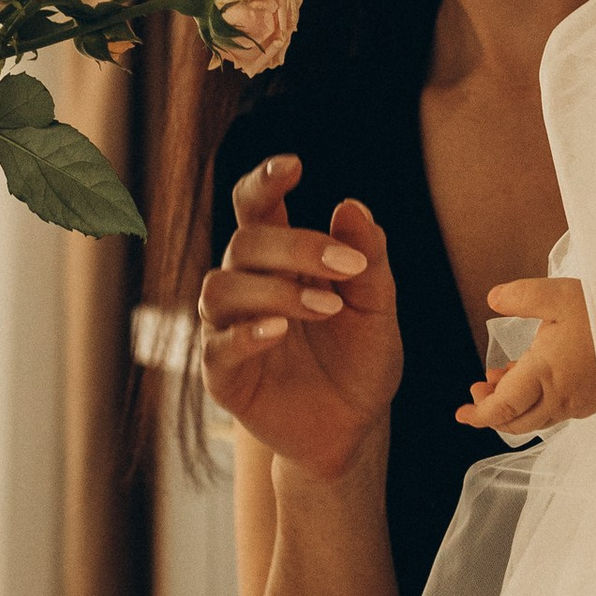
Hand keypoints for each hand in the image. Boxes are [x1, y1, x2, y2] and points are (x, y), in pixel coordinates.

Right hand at [199, 157, 402, 482]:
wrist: (354, 429)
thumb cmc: (361, 360)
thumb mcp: (378, 307)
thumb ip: (368, 258)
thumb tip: (351, 204)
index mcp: (282, 261)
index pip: (257, 208)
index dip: (264, 182)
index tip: (294, 166)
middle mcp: (248, 286)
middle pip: (244, 242)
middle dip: (295, 246)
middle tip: (347, 267)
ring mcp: (229, 328)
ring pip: (220, 286)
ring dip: (274, 290)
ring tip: (325, 308)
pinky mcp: (223, 375)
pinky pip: (216, 344)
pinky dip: (246, 332)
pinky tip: (280, 331)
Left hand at [457, 277, 595, 438]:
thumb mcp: (557, 296)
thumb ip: (520, 296)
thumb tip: (492, 298)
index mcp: (544, 375)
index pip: (502, 408)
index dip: (478, 415)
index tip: (461, 413)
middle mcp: (559, 398)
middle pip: (514, 422)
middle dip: (490, 411)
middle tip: (479, 387)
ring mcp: (577, 405)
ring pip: (534, 419)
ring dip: (513, 405)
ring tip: (502, 376)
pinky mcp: (590, 403)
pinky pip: (553, 412)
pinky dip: (535, 402)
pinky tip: (533, 375)